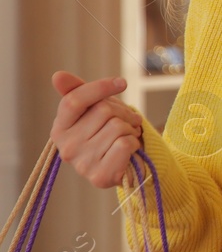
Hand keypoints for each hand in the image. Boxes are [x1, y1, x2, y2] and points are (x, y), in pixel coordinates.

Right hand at [50, 71, 143, 188]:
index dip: (100, 87)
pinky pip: (125, 144)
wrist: (124, 164)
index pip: (74, 100)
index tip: (122, 82)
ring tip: (127, 135)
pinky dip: (135, 142)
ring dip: (131, 128)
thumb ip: (77, 91)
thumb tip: (57, 75)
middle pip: (102, 111)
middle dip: (123, 112)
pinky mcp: (100, 176)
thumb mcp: (93, 108)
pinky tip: (129, 149)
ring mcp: (82, 164)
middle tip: (127, 121)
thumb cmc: (107, 131)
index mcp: (59, 129)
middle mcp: (66, 148)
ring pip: (117, 126)